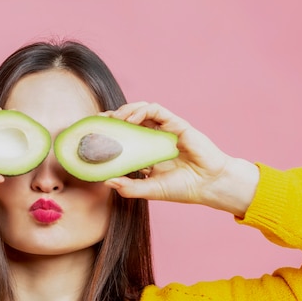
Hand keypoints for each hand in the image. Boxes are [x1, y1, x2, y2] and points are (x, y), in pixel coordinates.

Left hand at [101, 102, 258, 216]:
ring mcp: (165, 131)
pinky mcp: (176, 124)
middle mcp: (154, 140)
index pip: (124, 139)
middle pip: (129, 122)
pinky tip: (130, 119)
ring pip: (140, 111)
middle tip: (96, 122)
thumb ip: (128, 188)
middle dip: (111, 119)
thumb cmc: (183, 188)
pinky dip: (140, 110)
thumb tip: (106, 181)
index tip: (92, 136)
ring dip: (124, 111)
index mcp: (147, 154)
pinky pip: (155, 110)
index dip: (108, 135)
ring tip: (112, 119)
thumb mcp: (150, 191)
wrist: (209, 185)